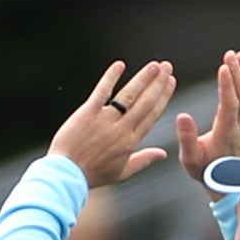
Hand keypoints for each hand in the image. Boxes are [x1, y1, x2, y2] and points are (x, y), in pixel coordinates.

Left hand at [49, 61, 177, 188]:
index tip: (171, 82)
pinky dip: (111, 77)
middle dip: (158, 83)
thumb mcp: (122, 172)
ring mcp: (105, 120)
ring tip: (154, 65)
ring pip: (129, 95)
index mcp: (131, 141)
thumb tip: (163, 154)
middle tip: (167, 67)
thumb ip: (144, 160)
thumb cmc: (93, 175)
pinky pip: (102, 91)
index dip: (163, 96)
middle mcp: (121, 128)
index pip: (152, 114)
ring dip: (143, 78)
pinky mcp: (88, 113)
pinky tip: (120, 65)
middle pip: (145, 102)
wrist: (67, 174)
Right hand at [173, 49, 239, 183]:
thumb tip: (182, 116)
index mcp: (225, 133)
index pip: (230, 105)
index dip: (228, 86)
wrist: (223, 182)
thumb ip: (186, 138)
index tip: (223, 66)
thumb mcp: (190, 159)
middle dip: (237, 74)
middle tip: (231, 54)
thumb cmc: (204, 170)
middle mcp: (237, 126)